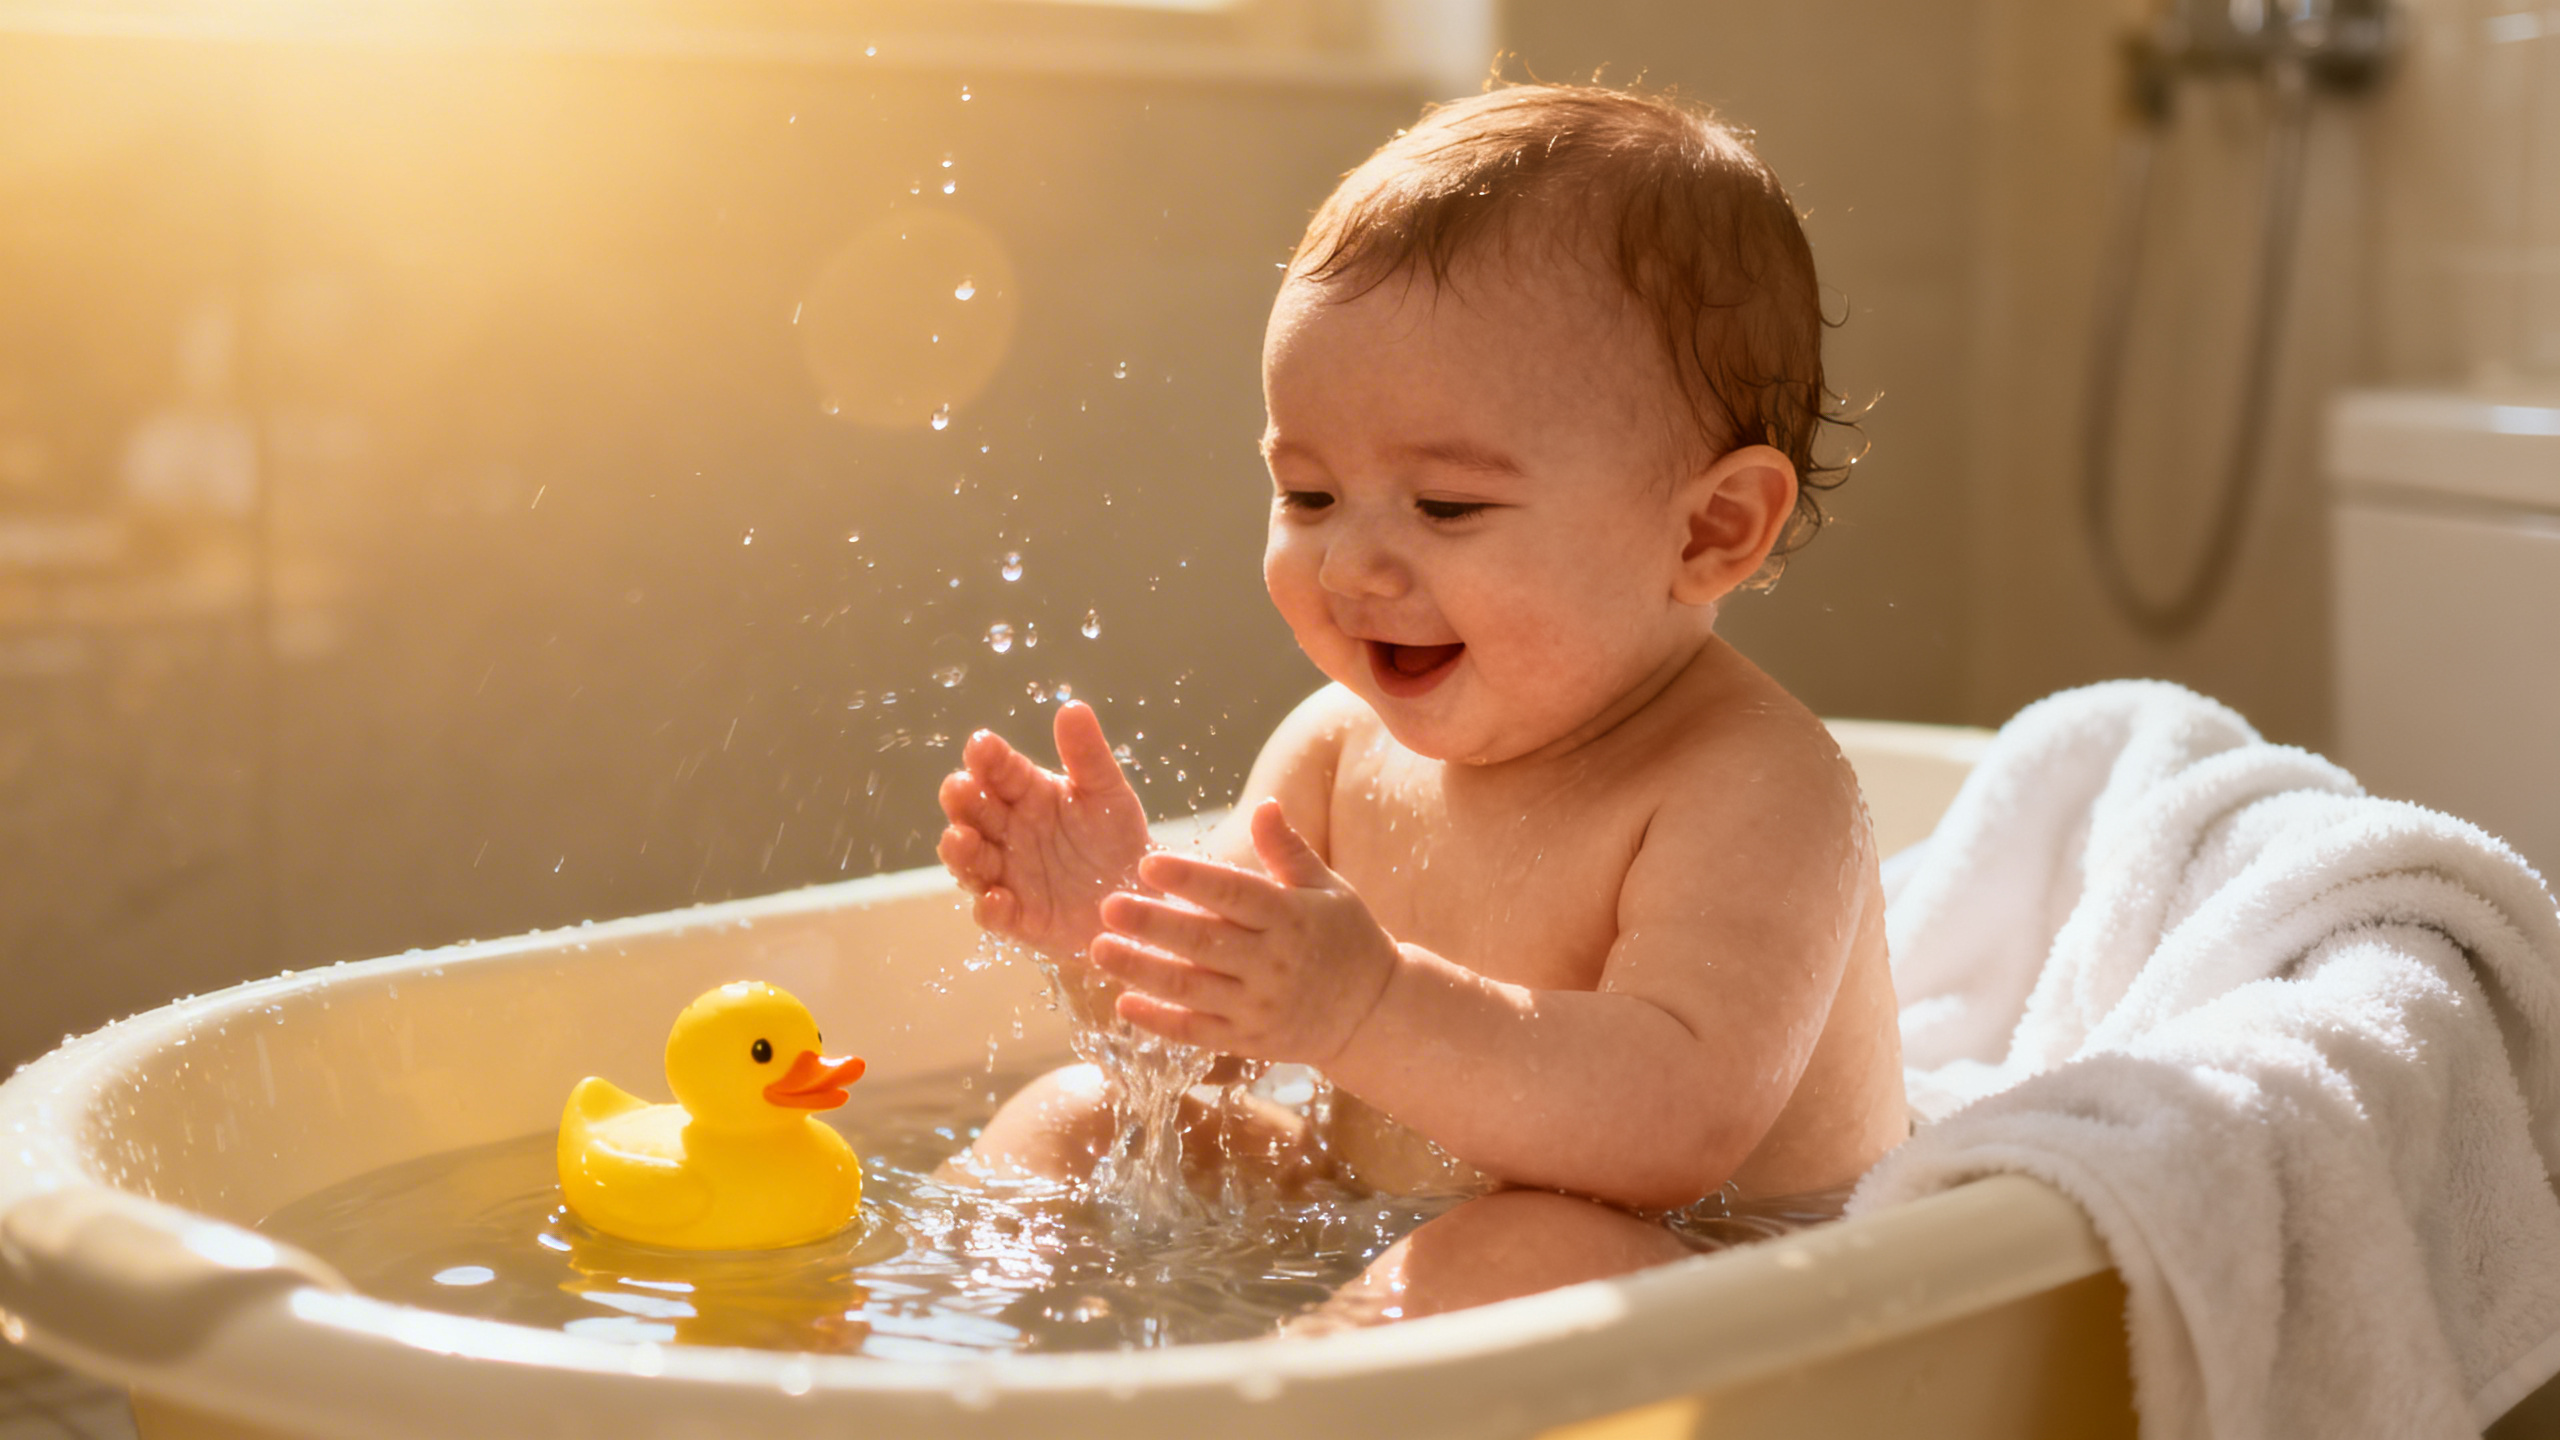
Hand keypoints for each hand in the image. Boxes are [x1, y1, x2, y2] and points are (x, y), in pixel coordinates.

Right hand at [937, 702, 1151, 969]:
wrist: (1138, 899)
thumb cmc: (1115, 839)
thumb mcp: (1107, 793)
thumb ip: (1088, 755)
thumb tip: (1072, 707)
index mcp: (1027, 794)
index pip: (999, 770)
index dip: (987, 758)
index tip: (982, 745)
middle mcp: (1008, 832)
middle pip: (973, 813)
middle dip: (962, 801)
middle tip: (959, 788)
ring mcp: (1009, 875)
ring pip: (972, 862)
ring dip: (962, 852)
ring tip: (962, 839)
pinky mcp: (1019, 919)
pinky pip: (995, 916)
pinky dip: (991, 909)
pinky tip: (997, 900)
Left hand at [1091, 799, 1400, 1064]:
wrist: (1373, 1012)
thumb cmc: (1346, 937)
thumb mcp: (1327, 887)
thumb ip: (1287, 849)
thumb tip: (1264, 803)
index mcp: (1291, 917)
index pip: (1234, 893)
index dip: (1191, 879)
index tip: (1148, 863)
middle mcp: (1274, 964)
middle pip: (1203, 942)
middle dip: (1152, 924)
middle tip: (1107, 906)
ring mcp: (1260, 1007)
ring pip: (1191, 989)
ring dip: (1141, 971)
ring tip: (1098, 950)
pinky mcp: (1249, 1041)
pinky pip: (1197, 1033)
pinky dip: (1159, 1022)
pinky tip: (1122, 1004)